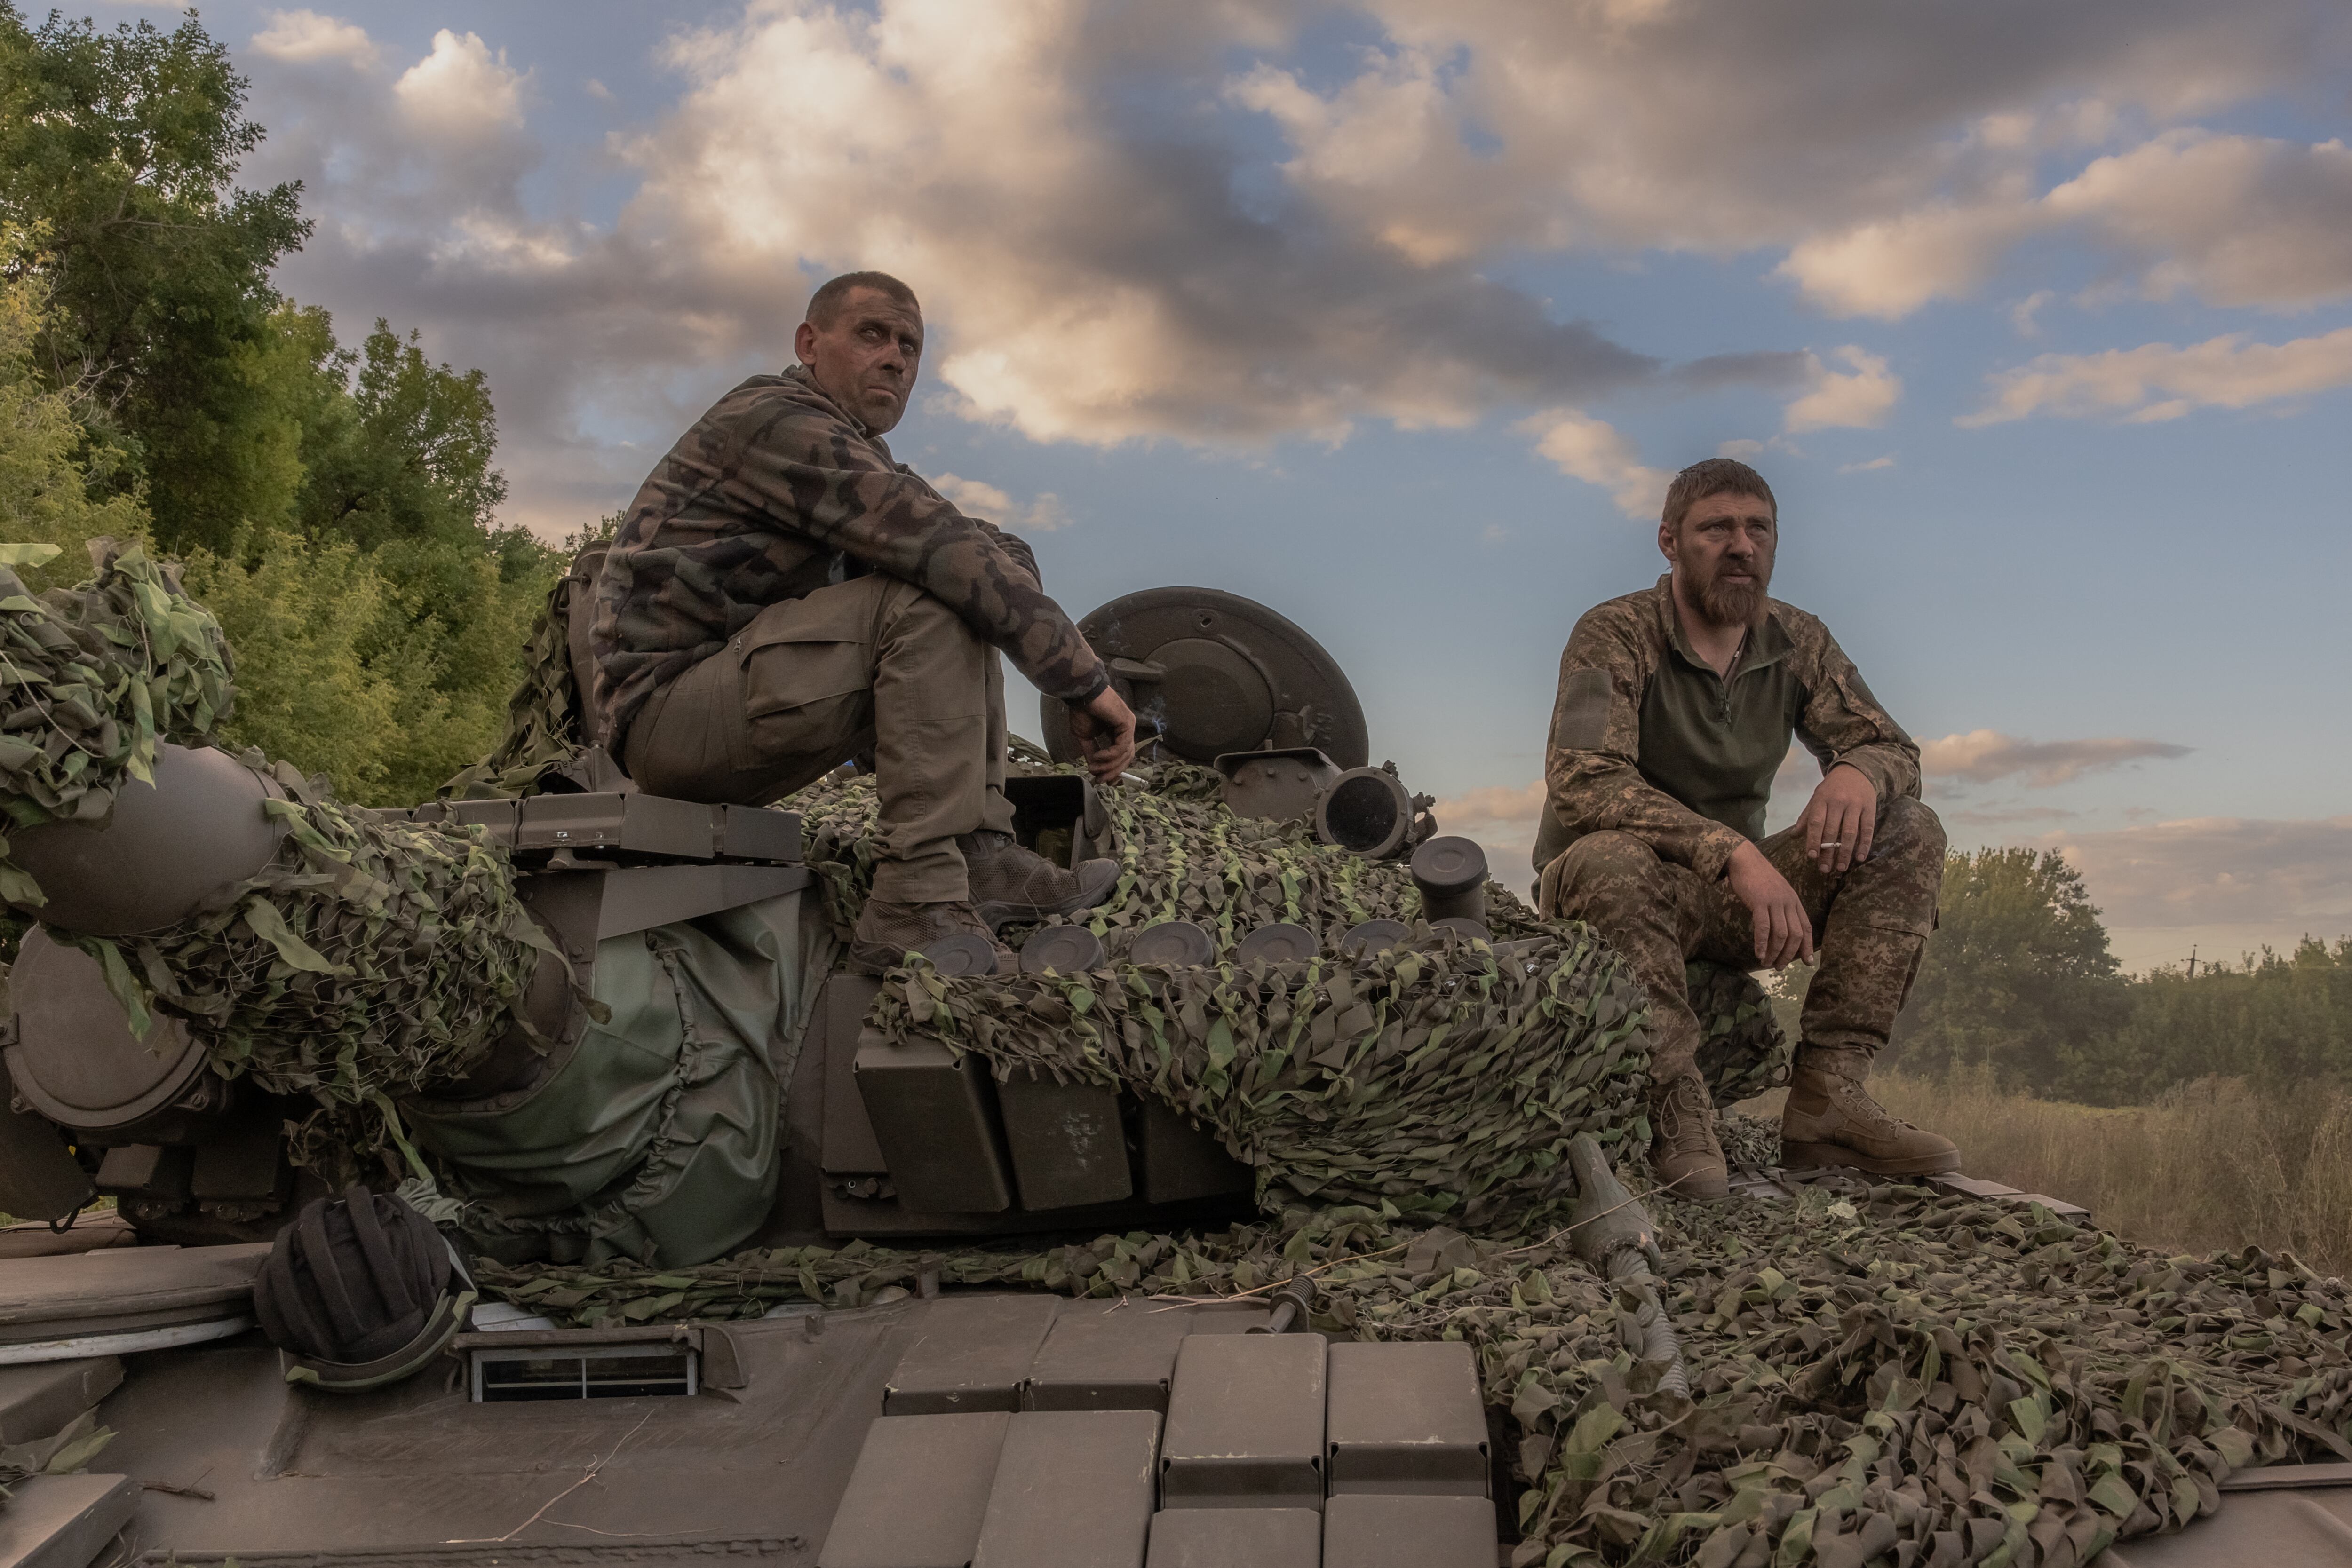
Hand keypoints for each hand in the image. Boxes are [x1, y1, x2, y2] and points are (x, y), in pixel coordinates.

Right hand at [1068, 685, 1135, 781]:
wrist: (1081, 694)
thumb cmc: (1082, 710)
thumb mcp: (1085, 737)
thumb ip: (1091, 752)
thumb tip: (1093, 768)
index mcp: (1118, 731)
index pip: (1122, 755)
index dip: (1114, 769)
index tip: (1103, 781)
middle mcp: (1127, 729)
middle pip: (1126, 757)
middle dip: (1113, 771)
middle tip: (1100, 781)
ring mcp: (1129, 726)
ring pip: (1125, 754)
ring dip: (1109, 765)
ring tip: (1095, 768)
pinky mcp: (1127, 723)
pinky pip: (1122, 746)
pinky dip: (1110, 755)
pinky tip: (1098, 756)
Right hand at [1727, 840, 1814, 967]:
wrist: (1744, 859)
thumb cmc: (1758, 877)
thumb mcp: (1777, 891)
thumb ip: (1782, 908)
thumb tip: (1781, 929)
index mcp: (1794, 900)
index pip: (1806, 927)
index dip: (1807, 946)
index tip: (1807, 962)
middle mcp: (1788, 902)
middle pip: (1796, 935)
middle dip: (1789, 955)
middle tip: (1779, 967)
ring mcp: (1775, 902)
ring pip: (1781, 934)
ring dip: (1775, 952)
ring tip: (1767, 963)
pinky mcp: (1759, 901)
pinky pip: (1763, 927)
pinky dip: (1762, 943)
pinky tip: (1758, 953)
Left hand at [1799, 763, 1877, 875]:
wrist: (1856, 770)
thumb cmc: (1832, 789)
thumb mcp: (1816, 798)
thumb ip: (1806, 817)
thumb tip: (1793, 836)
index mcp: (1821, 799)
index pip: (1816, 822)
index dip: (1813, 839)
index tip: (1812, 856)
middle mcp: (1838, 801)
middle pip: (1832, 830)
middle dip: (1828, 851)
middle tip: (1825, 869)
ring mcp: (1855, 804)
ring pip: (1850, 832)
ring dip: (1845, 852)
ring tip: (1841, 868)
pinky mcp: (1869, 808)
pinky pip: (1867, 829)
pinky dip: (1864, 844)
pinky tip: (1860, 857)